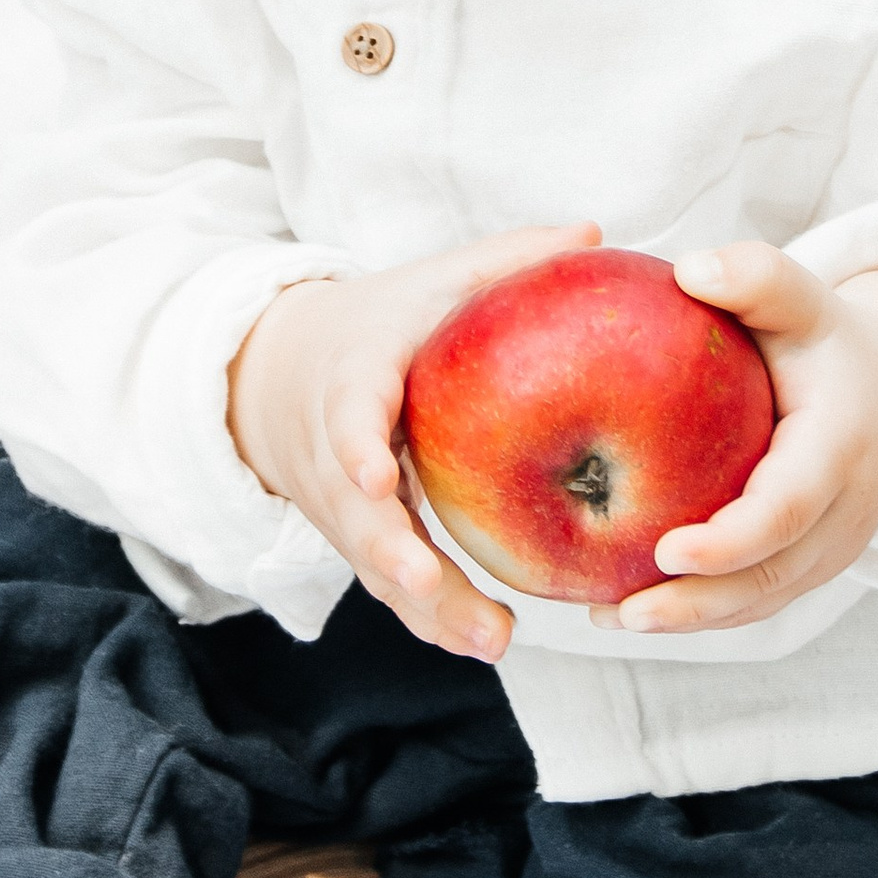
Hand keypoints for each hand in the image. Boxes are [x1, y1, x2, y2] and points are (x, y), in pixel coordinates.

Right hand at [228, 225, 596, 661]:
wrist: (283, 377)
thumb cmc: (378, 325)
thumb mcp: (429, 284)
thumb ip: (505, 262)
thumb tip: (593, 234)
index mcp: (351, 381)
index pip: (346, 413)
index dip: (354, 444)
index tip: (373, 475)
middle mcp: (336, 456)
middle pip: (357, 515)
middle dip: (389, 552)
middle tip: (427, 581)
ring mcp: (344, 510)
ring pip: (377, 567)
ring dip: (427, 608)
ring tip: (491, 640)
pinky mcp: (362, 544)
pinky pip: (392, 589)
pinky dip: (434, 620)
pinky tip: (487, 643)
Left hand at [601, 245, 877, 635]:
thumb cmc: (824, 339)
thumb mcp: (800, 297)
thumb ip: (755, 276)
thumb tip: (690, 269)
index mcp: (841, 446)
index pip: (786, 507)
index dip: (730, 539)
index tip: (664, 550)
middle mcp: (847, 511)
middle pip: (771, 574)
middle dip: (698, 602)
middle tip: (621, 611)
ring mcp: (834, 548)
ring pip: (763, 600)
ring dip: (691, 619)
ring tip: (611, 617)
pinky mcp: (813, 566)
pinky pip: (758, 599)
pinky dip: (702, 612)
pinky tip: (632, 606)